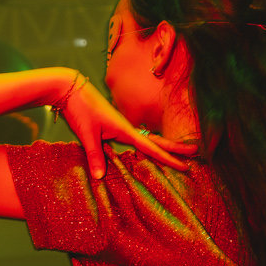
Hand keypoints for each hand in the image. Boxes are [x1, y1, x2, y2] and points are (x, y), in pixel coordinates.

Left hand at [52, 71, 192, 179]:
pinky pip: (134, 138)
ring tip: (178, 152)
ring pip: (146, 138)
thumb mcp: (87, 134)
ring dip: (162, 145)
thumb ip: (95, 155)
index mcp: (124, 129)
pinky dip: (145, 144)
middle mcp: (126, 127)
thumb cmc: (79, 108)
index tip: (185, 165)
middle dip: (175, 147)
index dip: (168, 158)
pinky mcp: (111, 125)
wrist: (70, 88)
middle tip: (196, 152)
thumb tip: (101, 177)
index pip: (151, 147)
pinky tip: (145, 149)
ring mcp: (119, 126)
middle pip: (156, 139)